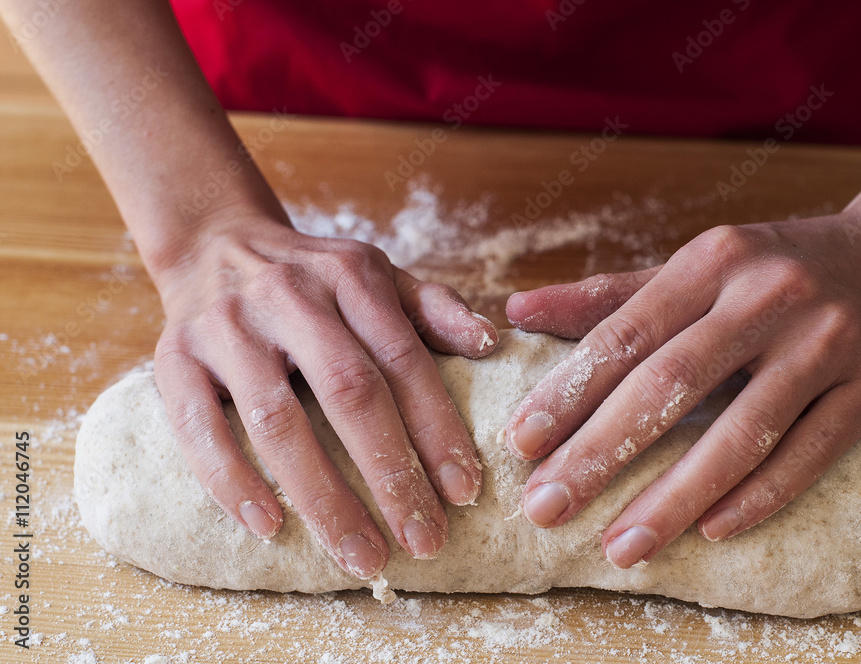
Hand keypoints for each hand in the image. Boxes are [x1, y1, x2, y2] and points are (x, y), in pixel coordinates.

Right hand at [152, 210, 496, 578]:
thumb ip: (432, 308)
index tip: (465, 491)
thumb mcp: (377, 274)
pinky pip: (198, 427)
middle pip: (349, 393)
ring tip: (361, 554)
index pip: (403, 359)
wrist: (215, 242)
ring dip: (322, 496)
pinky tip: (269, 526)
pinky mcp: (174, 357)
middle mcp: (289, 298)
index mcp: (350, 277)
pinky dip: (231, 481)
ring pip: (278, 421)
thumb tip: (488, 344)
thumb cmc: (313, 277)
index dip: (436, 428)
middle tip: (423, 542)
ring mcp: (226, 328)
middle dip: (391, 475)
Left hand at [502, 214, 860, 567]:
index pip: (626, 334)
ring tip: (621, 547)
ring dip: (675, 498)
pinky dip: (759, 497)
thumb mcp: (696, 266)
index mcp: (713, 260)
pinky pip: (810, 454)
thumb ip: (609, 296)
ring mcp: (827, 341)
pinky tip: (711, 530)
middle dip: (600, 454)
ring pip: (741, 433)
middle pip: (670, 385)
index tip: (521, 445)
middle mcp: (769, 295)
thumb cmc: (775, 267)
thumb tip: (518, 311)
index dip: (569, 392)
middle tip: (545, 508)